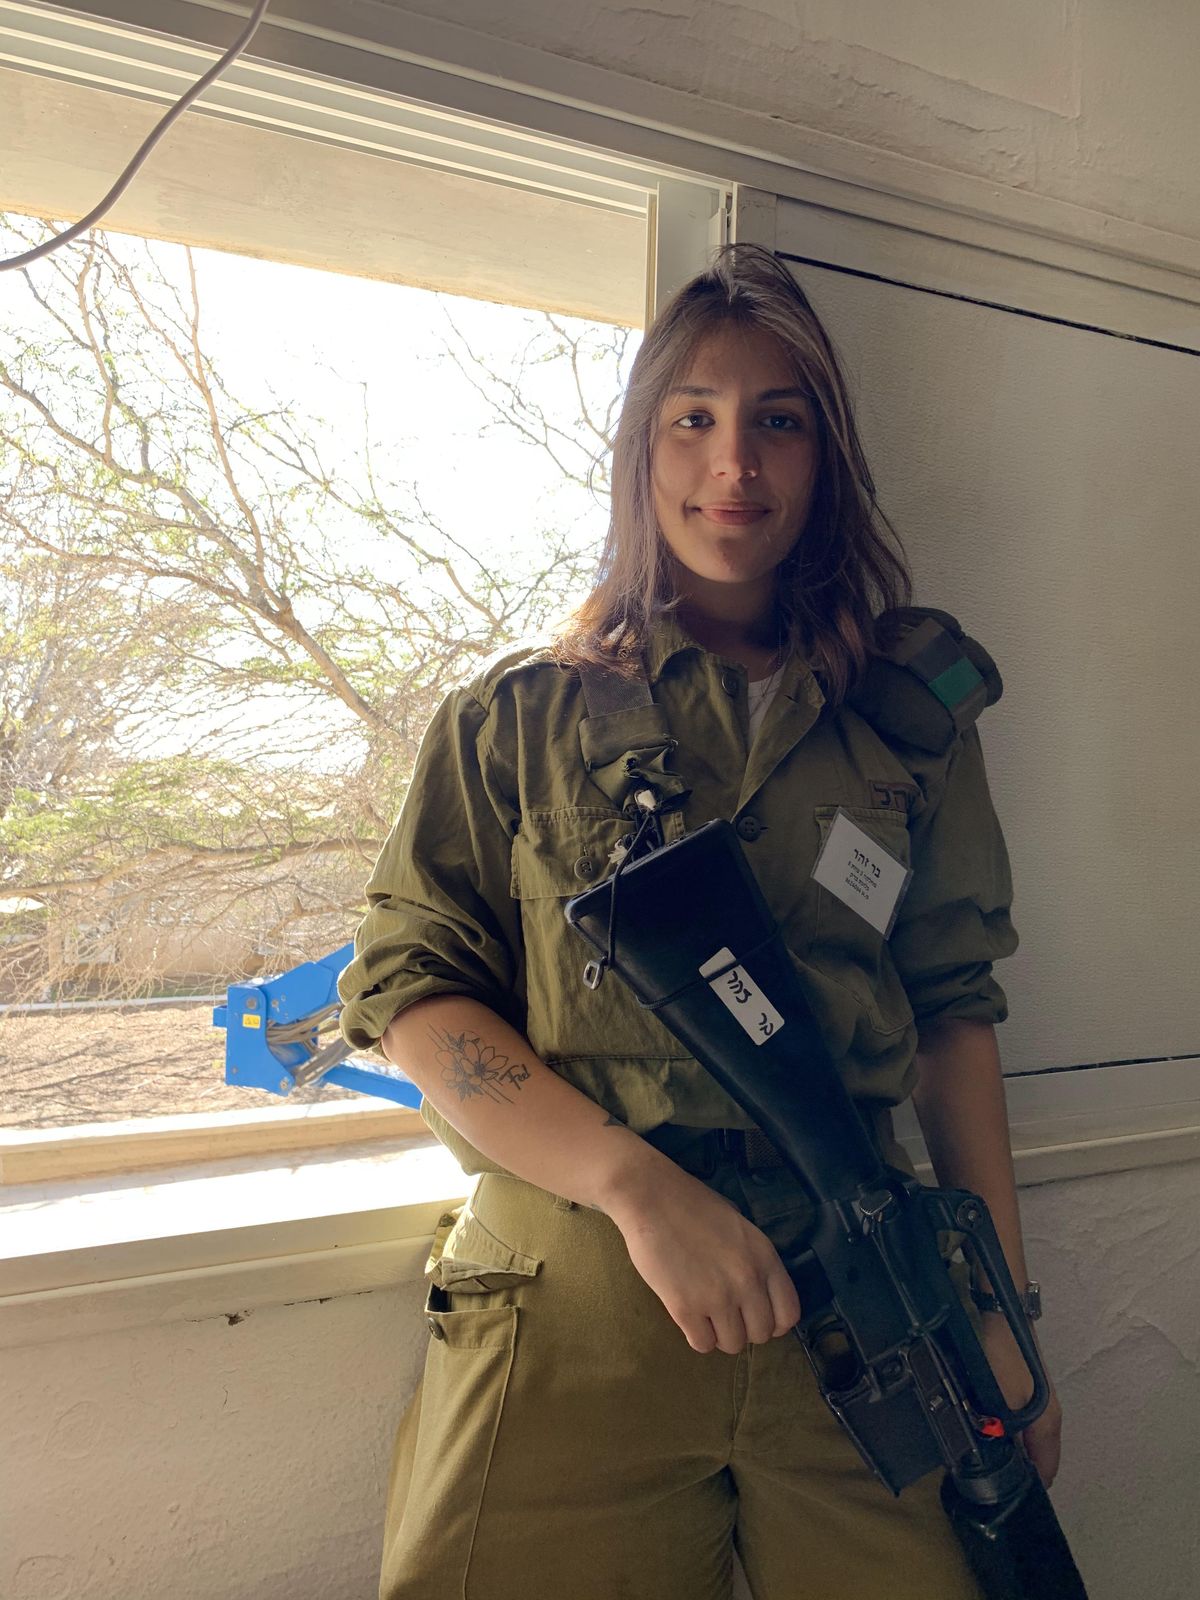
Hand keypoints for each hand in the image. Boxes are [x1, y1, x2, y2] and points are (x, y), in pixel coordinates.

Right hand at [604, 1157, 800, 1354]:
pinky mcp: (685, 1308)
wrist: (651, 1198)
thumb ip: (753, 1258)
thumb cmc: (693, 1204)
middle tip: (726, 1314)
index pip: (788, 1313)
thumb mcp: (739, 1225)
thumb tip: (756, 1289)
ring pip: (733, 1344)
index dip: (774, 1322)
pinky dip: (697, 1336)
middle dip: (745, 1328)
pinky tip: (690, 1318)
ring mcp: (717, 1297)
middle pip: (761, 1334)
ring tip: (707, 1316)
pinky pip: (703, 1344)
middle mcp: (747, 1281)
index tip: (756, 1316)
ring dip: (721, 1335)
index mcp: (764, 1257)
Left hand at [979, 1312, 1061, 1488]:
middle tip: (987, 1476)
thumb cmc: (1005, 1360)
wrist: (1003, 1314)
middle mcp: (1049, 1417)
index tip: (1006, 1495)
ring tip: (983, 1455)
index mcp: (1049, 1425)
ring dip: (1010, 1449)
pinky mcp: (1024, 1388)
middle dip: (1018, 1469)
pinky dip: (1006, 1431)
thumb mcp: (1005, 1402)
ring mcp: (1038, 1401)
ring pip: (1027, 1439)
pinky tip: (986, 1428)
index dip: (1029, 1487)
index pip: (1047, 1472)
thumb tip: (1006, 1466)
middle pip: (1038, 1456)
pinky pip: (1018, 1422)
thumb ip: (1008, 1436)